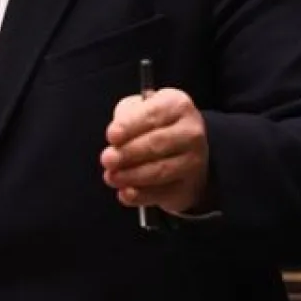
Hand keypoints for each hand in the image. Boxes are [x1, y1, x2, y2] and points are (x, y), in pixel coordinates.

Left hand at [101, 88, 209, 213]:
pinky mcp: (188, 186)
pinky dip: (141, 195)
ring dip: (131, 176)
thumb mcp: (139, 110)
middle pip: (156, 143)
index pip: (152, 114)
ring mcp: (193, 161)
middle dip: (128, 153)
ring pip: (160, 170)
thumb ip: (126, 117)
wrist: (183, 150)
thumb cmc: (154, 126)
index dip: (130, 126)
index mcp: (177, 105)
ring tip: (111, 176)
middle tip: (107, 159)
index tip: (111, 136)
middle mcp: (191, 132)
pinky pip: (162, 193)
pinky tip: (125, 193)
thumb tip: (115, 140)